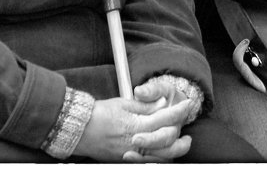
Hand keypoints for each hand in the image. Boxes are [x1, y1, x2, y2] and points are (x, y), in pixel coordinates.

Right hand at [74, 94, 195, 162]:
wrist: (79, 130)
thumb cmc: (99, 114)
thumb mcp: (124, 104)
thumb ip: (145, 106)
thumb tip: (163, 103)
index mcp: (135, 124)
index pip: (164, 118)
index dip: (179, 111)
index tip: (187, 105)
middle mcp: (135, 141)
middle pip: (167, 141)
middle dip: (181, 136)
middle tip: (188, 130)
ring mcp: (130, 154)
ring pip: (160, 157)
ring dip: (175, 150)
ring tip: (183, 144)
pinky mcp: (125, 161)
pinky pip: (148, 164)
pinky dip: (159, 160)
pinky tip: (165, 154)